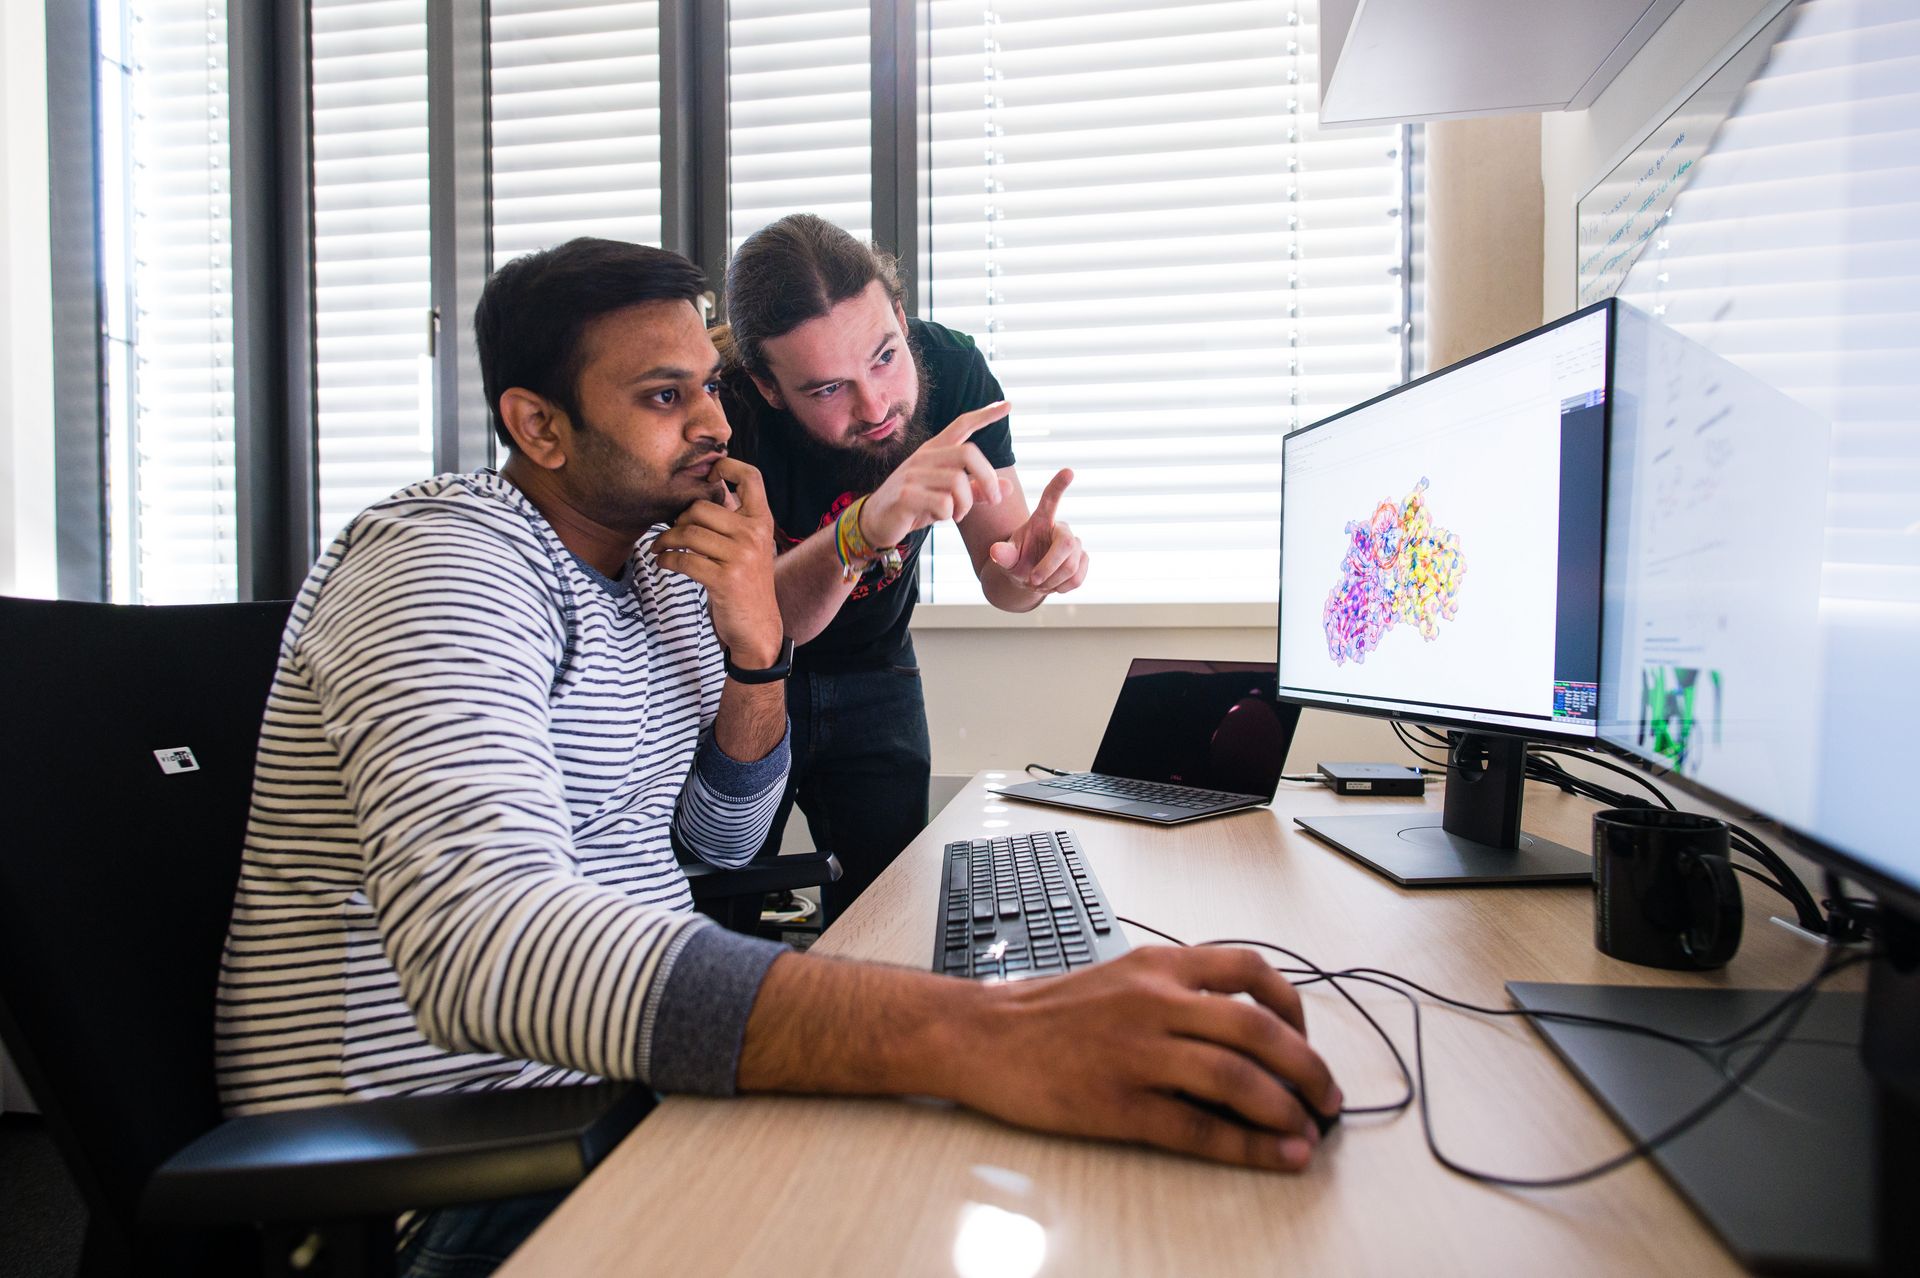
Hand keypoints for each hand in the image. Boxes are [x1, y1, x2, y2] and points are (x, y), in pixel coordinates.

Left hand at [651, 458, 783, 666]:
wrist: (758, 627)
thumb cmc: (746, 583)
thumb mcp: (750, 546)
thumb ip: (734, 520)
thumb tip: (704, 489)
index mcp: (762, 521)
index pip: (751, 477)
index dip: (727, 465)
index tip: (708, 474)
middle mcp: (754, 535)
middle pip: (702, 507)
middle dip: (678, 519)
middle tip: (670, 532)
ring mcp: (741, 557)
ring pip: (689, 533)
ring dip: (665, 541)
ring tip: (659, 547)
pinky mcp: (724, 580)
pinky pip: (684, 560)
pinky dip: (667, 560)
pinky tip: (664, 563)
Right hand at [859, 401, 1010, 546]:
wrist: (875, 522)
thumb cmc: (915, 505)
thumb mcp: (947, 496)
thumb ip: (976, 491)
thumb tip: (1009, 488)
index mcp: (934, 451)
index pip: (962, 425)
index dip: (985, 415)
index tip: (1008, 406)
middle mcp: (923, 457)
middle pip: (968, 453)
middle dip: (987, 477)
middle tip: (993, 498)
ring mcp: (912, 475)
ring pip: (957, 482)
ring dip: (966, 504)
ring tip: (957, 515)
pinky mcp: (905, 496)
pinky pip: (942, 503)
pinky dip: (947, 515)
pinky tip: (937, 517)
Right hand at [952, 946, 1340, 1170]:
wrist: (981, 1034)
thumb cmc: (1049, 1011)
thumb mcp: (1120, 977)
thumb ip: (1177, 993)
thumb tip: (1242, 1032)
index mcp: (1158, 966)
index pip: (1249, 970)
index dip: (1294, 1006)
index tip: (1305, 1038)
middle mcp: (1155, 1002)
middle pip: (1257, 1030)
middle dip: (1307, 1068)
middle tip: (1327, 1097)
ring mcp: (1137, 1053)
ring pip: (1237, 1079)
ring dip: (1286, 1109)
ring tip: (1310, 1131)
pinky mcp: (1118, 1104)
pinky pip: (1198, 1128)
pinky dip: (1247, 1147)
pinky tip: (1274, 1156)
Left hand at [987, 468, 1087, 595]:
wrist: (1029, 578)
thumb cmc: (1016, 560)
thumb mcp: (1006, 557)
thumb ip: (1003, 554)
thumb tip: (996, 551)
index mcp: (1041, 520)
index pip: (1051, 499)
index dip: (1058, 486)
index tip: (1068, 471)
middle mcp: (1061, 528)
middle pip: (1066, 545)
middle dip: (1049, 567)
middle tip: (1032, 581)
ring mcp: (1075, 544)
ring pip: (1072, 566)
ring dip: (1052, 581)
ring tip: (1039, 583)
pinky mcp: (1084, 559)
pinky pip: (1078, 577)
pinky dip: (1062, 587)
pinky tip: (1053, 585)